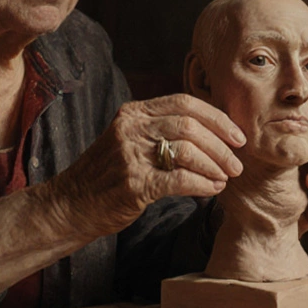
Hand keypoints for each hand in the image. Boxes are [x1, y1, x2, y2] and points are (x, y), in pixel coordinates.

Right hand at [47, 94, 245, 238]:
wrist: (70, 204)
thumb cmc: (106, 175)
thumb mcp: (127, 139)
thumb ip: (159, 130)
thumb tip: (211, 133)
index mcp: (133, 113)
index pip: (184, 103)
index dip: (216, 118)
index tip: (237, 135)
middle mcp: (131, 129)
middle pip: (190, 126)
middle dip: (221, 145)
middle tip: (237, 163)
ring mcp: (130, 155)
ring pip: (187, 151)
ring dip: (215, 166)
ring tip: (226, 178)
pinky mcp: (134, 184)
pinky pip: (180, 179)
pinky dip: (203, 184)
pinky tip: (212, 190)